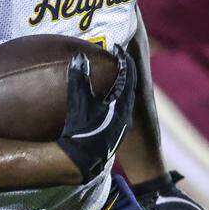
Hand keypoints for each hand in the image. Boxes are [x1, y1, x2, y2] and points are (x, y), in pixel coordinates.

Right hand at [57, 46, 135, 183]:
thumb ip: (80, 78)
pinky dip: (115, 99)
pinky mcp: (115, 135)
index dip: (124, 60)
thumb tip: (80, 57)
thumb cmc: (80, 130)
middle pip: (129, 87)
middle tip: (116, 59)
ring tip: (110, 76)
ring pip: (125, 100)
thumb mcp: (79, 102)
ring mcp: (122, 127)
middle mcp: (126, 116)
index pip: (128, 76)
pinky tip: (104, 100)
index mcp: (122, 105)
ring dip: (119, 87)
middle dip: (123, 72)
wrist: (80, 161)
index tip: (118, 48)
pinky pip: (119, 111)